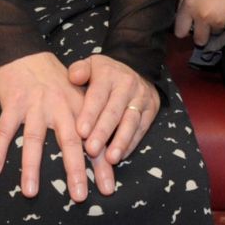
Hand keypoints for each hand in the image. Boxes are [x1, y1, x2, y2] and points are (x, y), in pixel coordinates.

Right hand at [0, 52, 90, 201]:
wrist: (25, 52)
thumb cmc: (53, 81)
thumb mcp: (75, 97)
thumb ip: (87, 123)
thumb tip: (102, 155)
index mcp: (78, 107)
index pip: (93, 139)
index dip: (101, 165)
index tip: (108, 190)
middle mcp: (59, 106)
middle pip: (69, 141)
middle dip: (75, 170)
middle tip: (79, 196)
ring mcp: (35, 105)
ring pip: (34, 139)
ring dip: (31, 167)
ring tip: (30, 193)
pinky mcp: (12, 102)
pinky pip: (4, 129)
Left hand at [67, 55, 159, 189]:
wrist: (135, 68)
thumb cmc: (103, 74)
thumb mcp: (90, 66)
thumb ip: (79, 70)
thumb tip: (74, 77)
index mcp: (108, 74)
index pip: (97, 96)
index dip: (89, 114)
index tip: (80, 132)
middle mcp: (127, 85)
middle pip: (114, 112)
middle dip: (103, 132)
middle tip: (92, 150)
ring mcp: (141, 97)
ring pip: (130, 122)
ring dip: (120, 142)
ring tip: (110, 159)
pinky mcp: (151, 109)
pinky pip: (142, 128)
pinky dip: (132, 143)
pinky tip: (122, 155)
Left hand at [174, 0, 224, 45]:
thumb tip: (181, 10)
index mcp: (190, 5)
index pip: (180, 31)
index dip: (183, 29)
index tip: (188, 27)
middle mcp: (203, 16)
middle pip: (199, 40)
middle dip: (201, 34)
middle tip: (205, 24)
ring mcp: (219, 22)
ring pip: (215, 34)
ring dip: (216, 27)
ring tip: (221, 12)